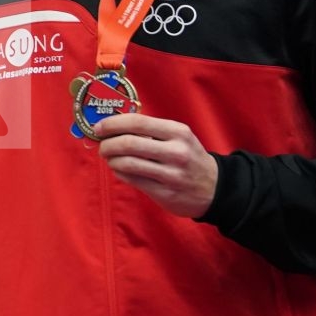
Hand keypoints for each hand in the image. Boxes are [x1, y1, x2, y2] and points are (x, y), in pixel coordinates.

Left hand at [92, 112, 218, 218]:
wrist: (216, 188)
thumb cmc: (189, 157)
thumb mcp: (179, 137)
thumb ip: (151, 130)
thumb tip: (114, 125)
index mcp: (178, 132)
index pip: (137, 122)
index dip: (113, 124)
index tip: (99, 127)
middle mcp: (176, 152)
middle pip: (129, 143)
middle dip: (107, 144)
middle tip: (102, 145)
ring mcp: (171, 174)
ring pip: (128, 163)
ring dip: (111, 159)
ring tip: (109, 158)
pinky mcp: (165, 193)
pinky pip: (133, 180)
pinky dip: (119, 172)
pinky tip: (119, 169)